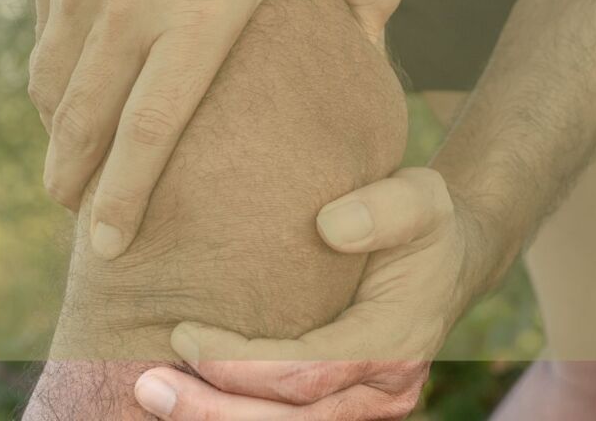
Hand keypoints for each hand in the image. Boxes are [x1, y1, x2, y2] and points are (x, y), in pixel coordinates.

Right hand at [13, 0, 402, 258]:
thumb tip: (380, 42)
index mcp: (197, 14)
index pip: (152, 130)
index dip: (126, 195)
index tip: (111, 242)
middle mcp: (126, 6)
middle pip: (85, 121)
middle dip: (75, 181)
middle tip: (79, 220)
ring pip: (52, 80)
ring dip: (58, 131)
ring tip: (70, 167)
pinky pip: (42, 29)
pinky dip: (52, 68)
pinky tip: (71, 89)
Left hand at [139, 168, 495, 418]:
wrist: (450, 261)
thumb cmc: (422, 224)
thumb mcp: (421, 197)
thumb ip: (385, 208)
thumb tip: (330, 227)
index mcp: (395, 344)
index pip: (307, 373)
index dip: (239, 365)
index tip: (183, 333)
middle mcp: (384, 392)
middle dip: (212, 410)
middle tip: (145, 385)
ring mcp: (366, 410)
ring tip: (151, 398)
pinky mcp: (345, 412)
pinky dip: (236, 417)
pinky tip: (187, 403)